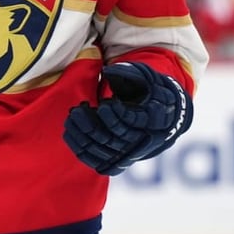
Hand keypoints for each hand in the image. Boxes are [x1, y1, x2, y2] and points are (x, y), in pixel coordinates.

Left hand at [63, 62, 192, 175]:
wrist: (164, 115)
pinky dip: (80, 148)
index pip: (133, 123)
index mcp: (155, 120)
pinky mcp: (117, 161)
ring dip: (83, 134)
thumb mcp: (146, 77)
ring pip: (103, 150)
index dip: (116, 115)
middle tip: (77, 109)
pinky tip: (69, 132)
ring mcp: (130, 154)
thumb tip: (108, 72)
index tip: (104, 103)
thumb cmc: (151, 91)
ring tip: (72, 116)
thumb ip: (129, 74)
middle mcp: (143, 142)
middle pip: (114, 139)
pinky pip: (96, 161)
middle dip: (92, 124)